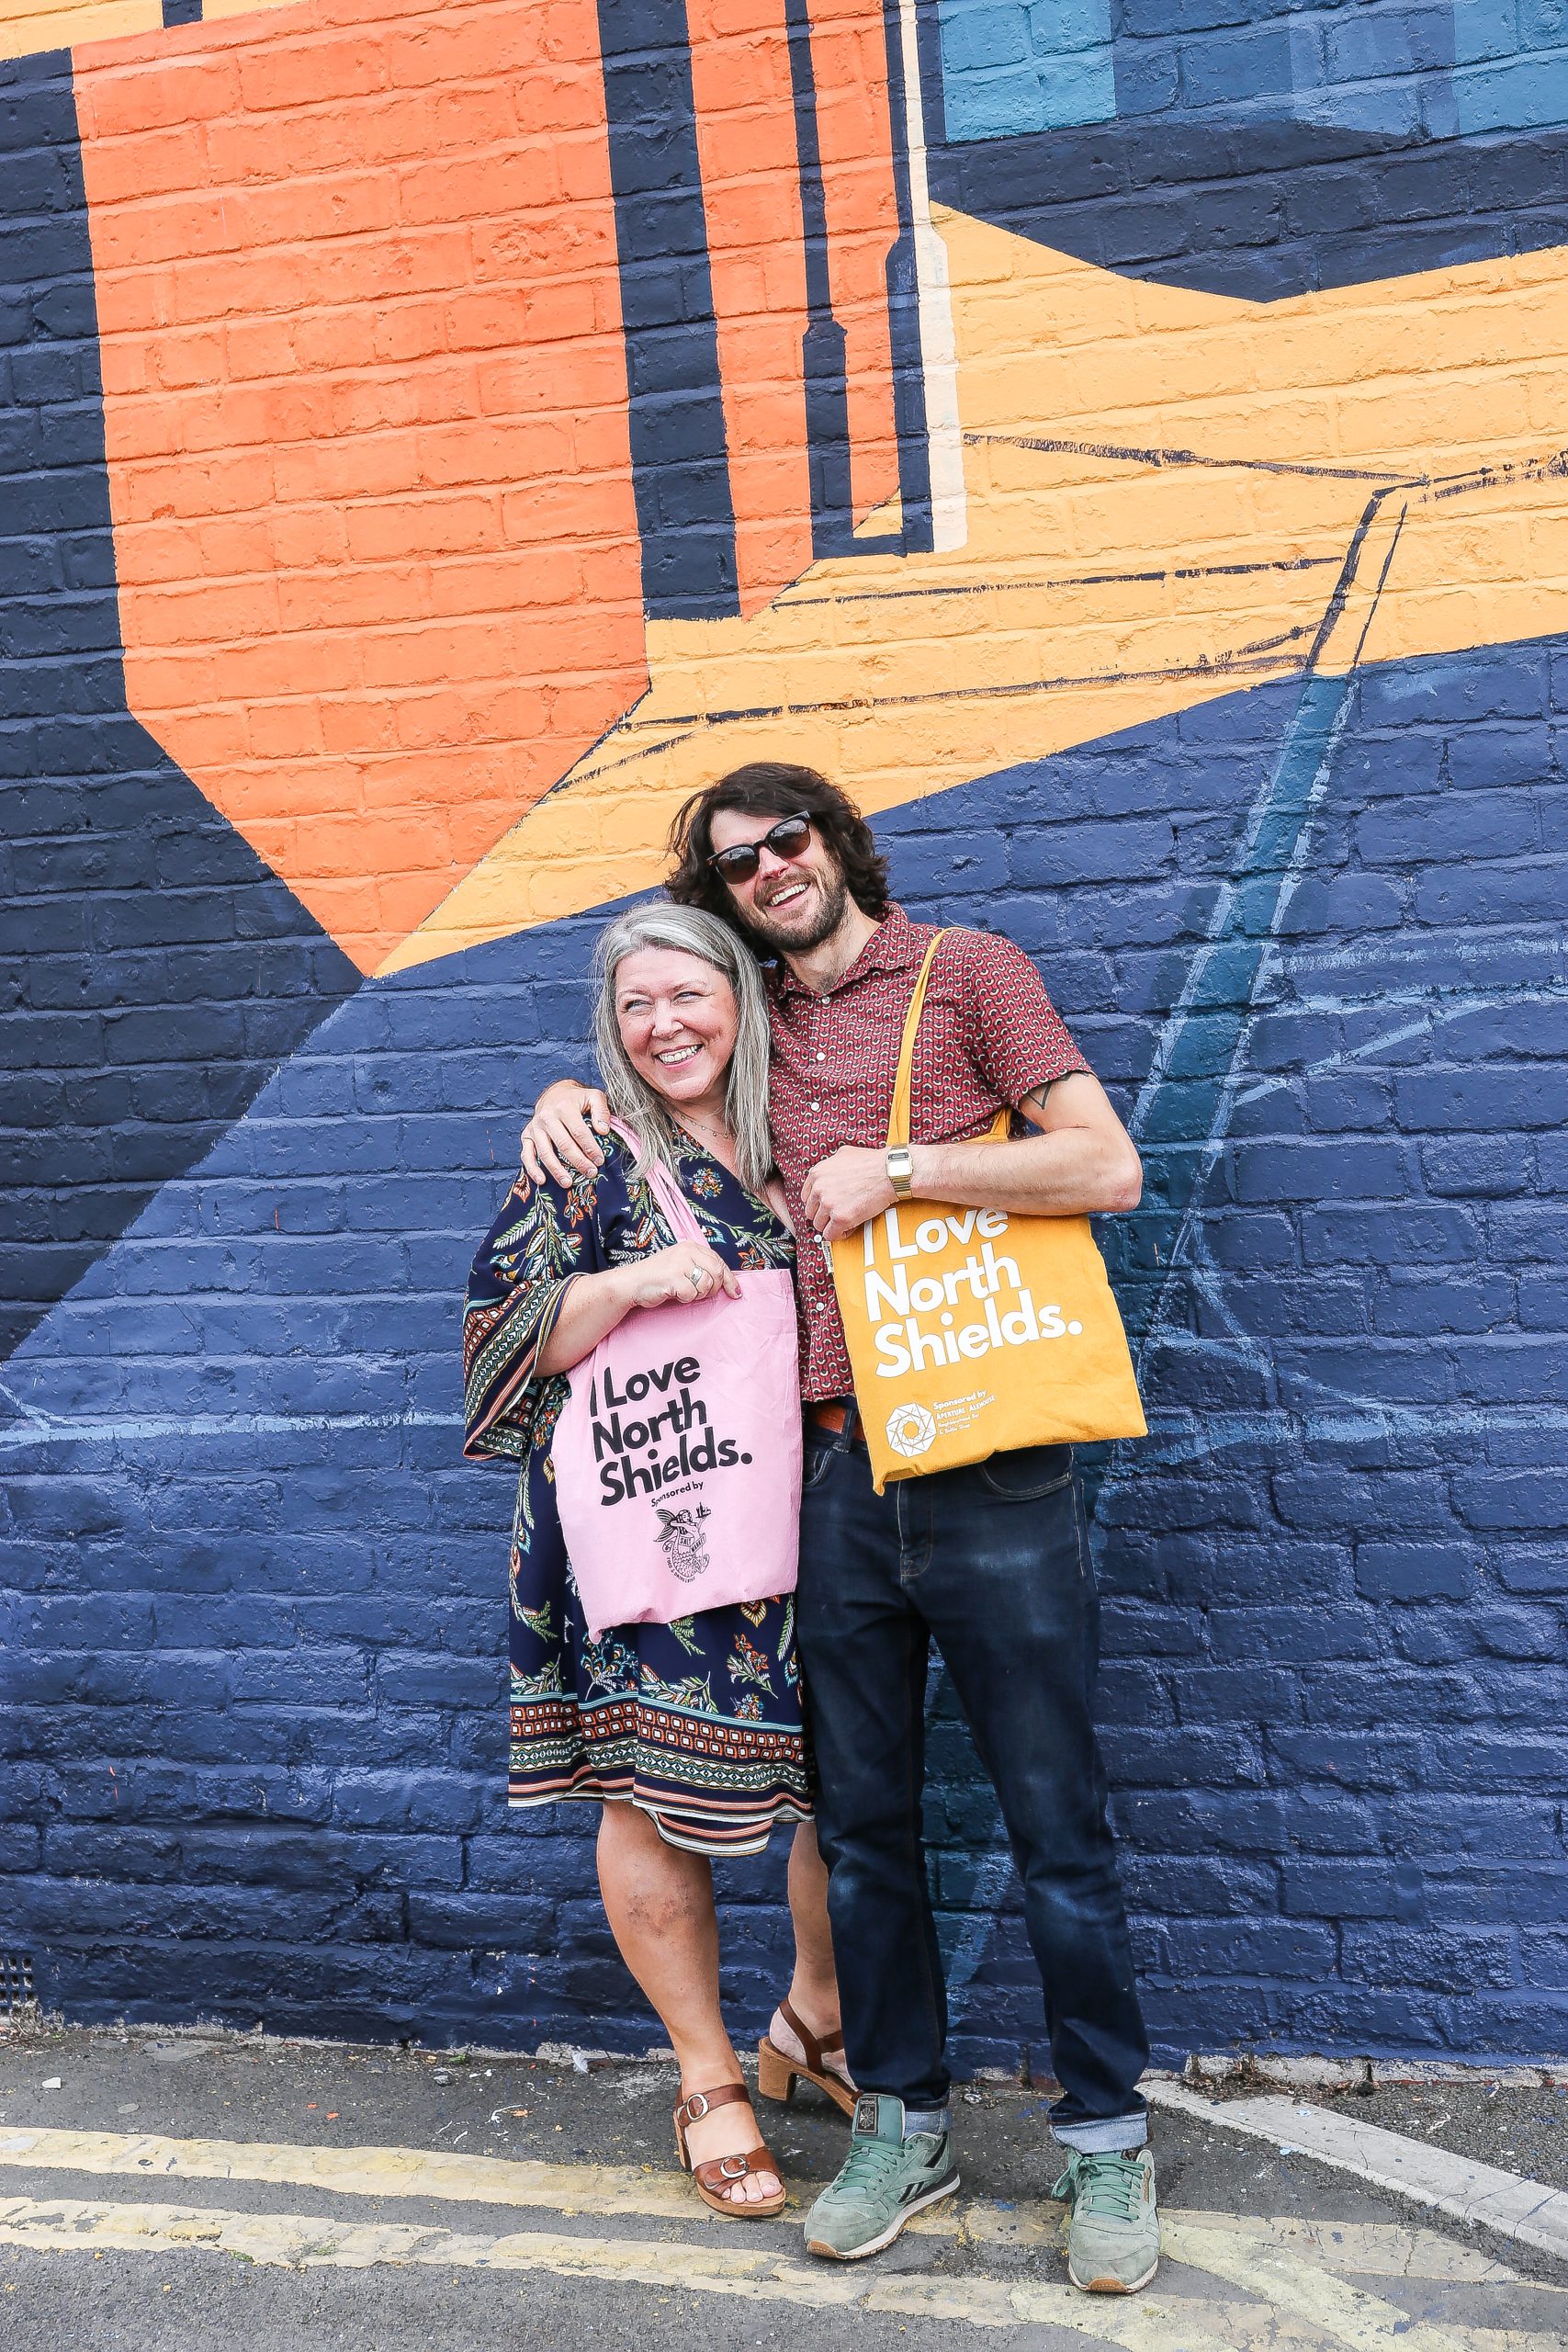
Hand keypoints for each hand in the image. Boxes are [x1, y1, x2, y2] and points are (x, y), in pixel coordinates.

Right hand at [522, 1082, 611, 1185]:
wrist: (554, 1094)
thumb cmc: (577, 1099)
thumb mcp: (593, 1096)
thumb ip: (601, 1111)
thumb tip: (603, 1131)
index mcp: (564, 1108)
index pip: (579, 1132)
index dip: (590, 1148)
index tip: (600, 1160)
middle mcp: (547, 1117)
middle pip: (563, 1144)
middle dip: (578, 1161)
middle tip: (590, 1173)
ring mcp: (535, 1128)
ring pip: (545, 1152)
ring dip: (557, 1170)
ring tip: (569, 1183)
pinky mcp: (527, 1136)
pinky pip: (526, 1155)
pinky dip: (532, 1169)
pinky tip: (542, 1181)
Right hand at [617, 1244, 740, 1311]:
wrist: (631, 1283)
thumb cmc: (657, 1278)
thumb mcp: (681, 1265)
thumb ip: (701, 1268)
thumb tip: (728, 1283)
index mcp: (690, 1246)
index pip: (719, 1261)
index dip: (730, 1279)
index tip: (735, 1292)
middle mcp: (686, 1251)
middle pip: (717, 1272)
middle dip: (714, 1288)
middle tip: (701, 1294)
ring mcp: (680, 1263)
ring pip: (707, 1284)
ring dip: (697, 1294)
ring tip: (682, 1291)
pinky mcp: (674, 1277)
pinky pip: (692, 1294)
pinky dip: (685, 1298)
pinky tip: (674, 1293)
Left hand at [799, 1147, 895, 1243]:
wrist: (890, 1173)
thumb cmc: (872, 1162)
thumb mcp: (845, 1154)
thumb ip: (831, 1164)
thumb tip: (829, 1171)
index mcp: (817, 1173)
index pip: (806, 1197)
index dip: (818, 1204)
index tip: (827, 1206)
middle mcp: (819, 1188)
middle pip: (811, 1212)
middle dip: (824, 1215)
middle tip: (838, 1214)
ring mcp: (828, 1204)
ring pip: (819, 1225)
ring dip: (832, 1225)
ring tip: (846, 1221)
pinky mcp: (840, 1218)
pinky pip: (831, 1235)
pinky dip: (840, 1234)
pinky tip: (850, 1228)